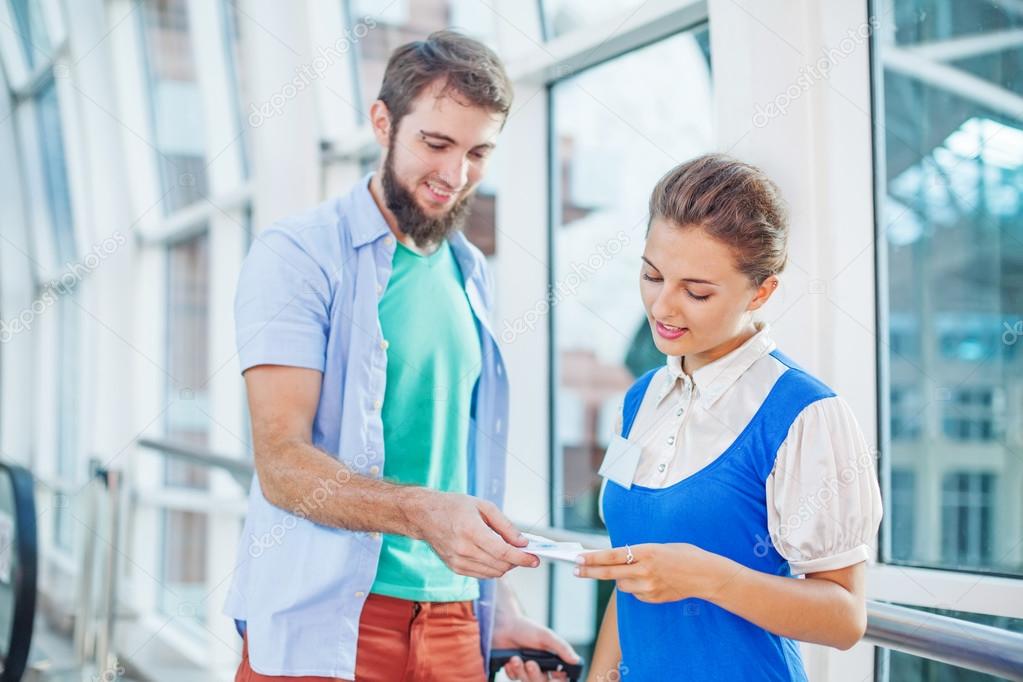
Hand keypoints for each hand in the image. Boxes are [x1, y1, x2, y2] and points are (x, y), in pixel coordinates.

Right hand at [411, 490, 539, 578]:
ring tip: (508, 552)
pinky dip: (492, 568)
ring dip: (505, 566)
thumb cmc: (453, 506)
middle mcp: (463, 549)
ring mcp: (457, 561)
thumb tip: (521, 542)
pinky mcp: (455, 568)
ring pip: (492, 573)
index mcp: (471, 530)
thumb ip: (505, 525)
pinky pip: (482, 575)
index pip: (503, 552)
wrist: (424, 515)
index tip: (535, 559)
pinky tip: (494, 556)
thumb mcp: (483, 506)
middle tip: (523, 552)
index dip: (522, 558)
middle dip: (516, 561)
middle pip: (500, 565)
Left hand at [493, 614, 579, 680]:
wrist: (503, 624)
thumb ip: (562, 648)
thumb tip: (576, 660)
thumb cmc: (526, 628)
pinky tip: (510, 660)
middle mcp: (541, 666)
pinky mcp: (514, 670)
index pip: (561, 678)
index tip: (554, 677)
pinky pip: (514, 678)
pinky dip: (512, 670)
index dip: (558, 680)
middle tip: (530, 663)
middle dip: (535, 675)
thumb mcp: (546, 636)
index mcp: (552, 659)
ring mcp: (527, 669)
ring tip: (515, 658)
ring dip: (521, 670)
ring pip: (527, 681)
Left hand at [574, 543, 731, 602]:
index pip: (612, 556)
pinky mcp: (653, 598)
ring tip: (633, 571)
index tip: (578, 558)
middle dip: (589, 571)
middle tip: (575, 569)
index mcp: (646, 552)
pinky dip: (635, 587)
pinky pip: (635, 593)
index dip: (593, 558)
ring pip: (622, 585)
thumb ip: (638, 554)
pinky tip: (647, 580)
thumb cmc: (684, 555)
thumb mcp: (659, 547)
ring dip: (620, 578)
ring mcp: (649, 587)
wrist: (706, 575)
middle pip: (609, 573)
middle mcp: (645, 571)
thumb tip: (618, 559)